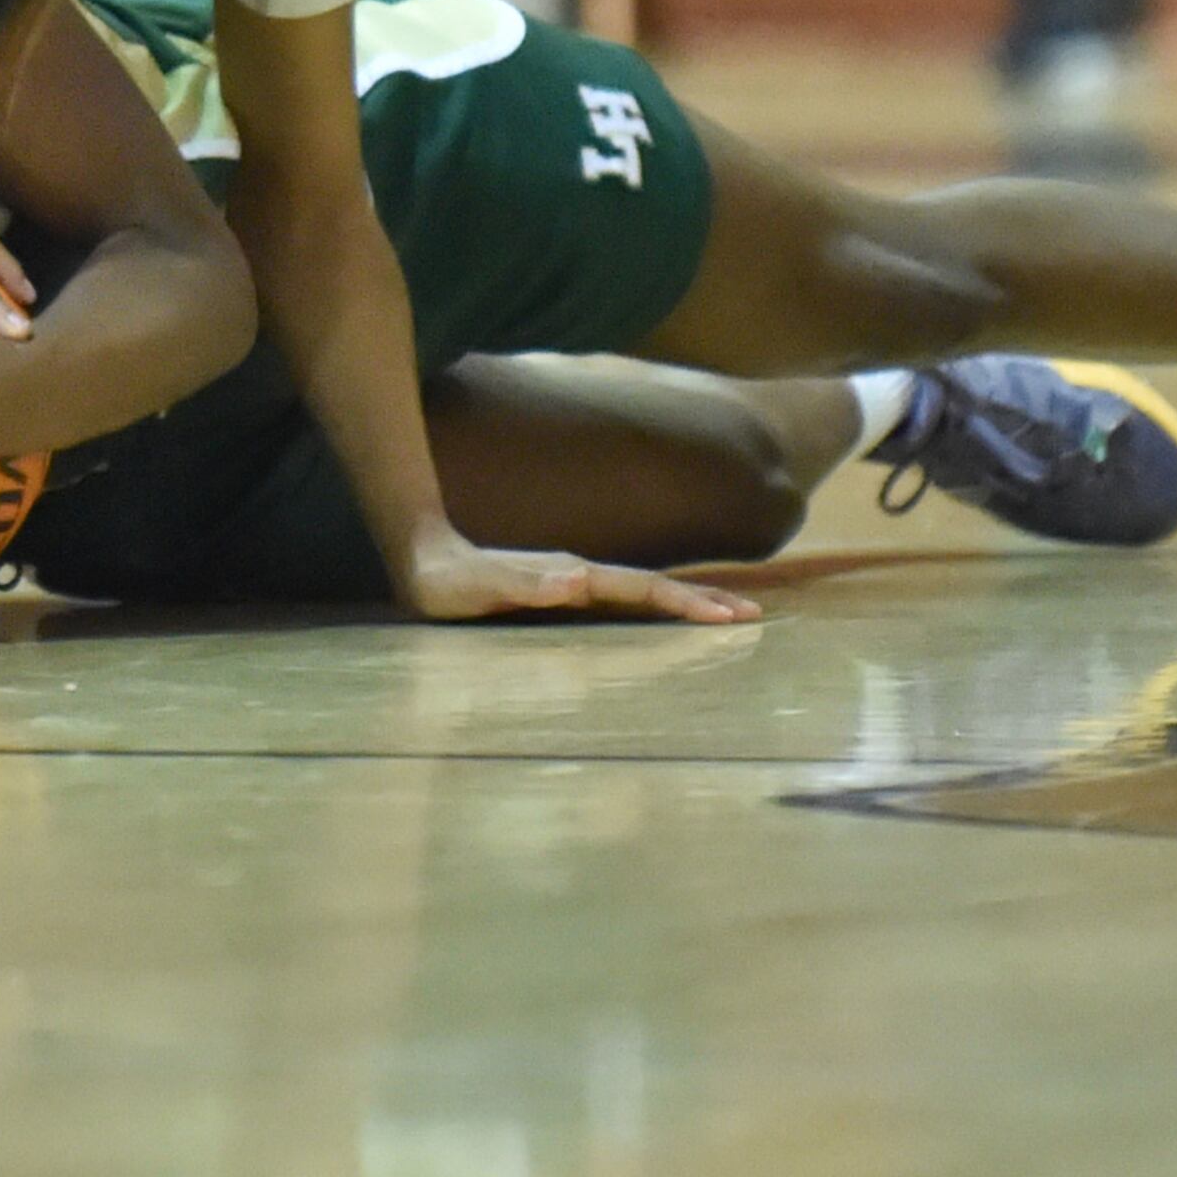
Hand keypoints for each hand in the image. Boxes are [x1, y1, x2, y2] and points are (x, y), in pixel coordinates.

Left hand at [392, 519, 761, 625]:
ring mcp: (574, 583)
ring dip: (685, 603)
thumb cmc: (447, 582)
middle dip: (702, 601)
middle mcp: (579, 575)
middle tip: (752, 617)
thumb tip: (576, 579)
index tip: (726, 616)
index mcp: (571, 576)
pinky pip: (621, 603)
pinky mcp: (563, 594)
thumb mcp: (479, 586)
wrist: (423, 559)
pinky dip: (654, 609)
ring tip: (726, 615)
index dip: (684, 603)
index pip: (640, 590)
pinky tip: (666, 617)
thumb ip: (524, 582)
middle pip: (653, 589)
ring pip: (641, 593)